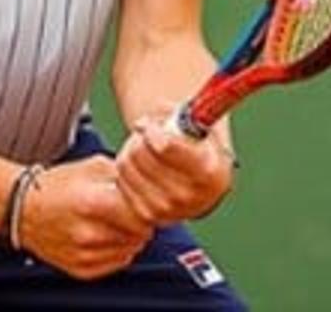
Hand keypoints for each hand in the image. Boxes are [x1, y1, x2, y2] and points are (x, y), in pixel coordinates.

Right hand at [16, 156, 154, 279]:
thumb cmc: (57, 185)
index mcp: (93, 202)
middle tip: (130, 210)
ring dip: (131, 236)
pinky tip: (106, 235)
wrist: (22, 209)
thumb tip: (150, 182)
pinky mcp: (81, 269)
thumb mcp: (92, 166)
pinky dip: (118, 250)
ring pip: (131, 249)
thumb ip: (124, 175)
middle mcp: (89, 233)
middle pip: (140, 233)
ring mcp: (85, 254)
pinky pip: (117, 263)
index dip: (147, 205)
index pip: (143, 212)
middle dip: (141, 221)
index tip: (143, 199)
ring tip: (116, 221)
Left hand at [113, 109, 235, 225]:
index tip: (154, 125)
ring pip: (126, 165)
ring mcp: (168, 210)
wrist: (201, 181)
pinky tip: (142, 168)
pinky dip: (126, 169)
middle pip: (141, 153)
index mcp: (209, 171)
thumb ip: (173, 116)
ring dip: (131, 149)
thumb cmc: (198, 146)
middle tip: (150, 134)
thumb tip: (142, 125)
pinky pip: (121, 181)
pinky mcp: (148, 216)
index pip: (165, 146)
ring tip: (147, 149)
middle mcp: (191, 196)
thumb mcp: (197, 123)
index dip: (153, 130)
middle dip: (141, 136)